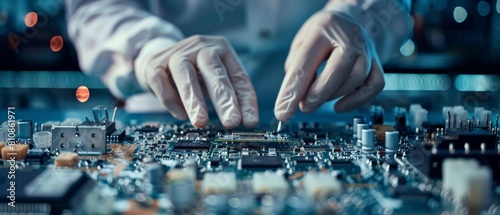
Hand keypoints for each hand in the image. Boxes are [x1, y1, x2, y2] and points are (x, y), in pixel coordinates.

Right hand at [135, 35, 258, 128]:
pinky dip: (172, 101)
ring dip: (194, 100)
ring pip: (186, 75)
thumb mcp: (215, 79)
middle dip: (224, 99)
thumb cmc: (196, 72)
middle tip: (231, 122)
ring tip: (201, 122)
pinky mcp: (156, 64)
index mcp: (222, 50)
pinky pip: (162, 83)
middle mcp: (201, 47)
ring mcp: (177, 53)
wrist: (159, 56)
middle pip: (214, 71)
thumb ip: (229, 96)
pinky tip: (181, 115)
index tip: (250, 123)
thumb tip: (245, 123)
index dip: (245, 101)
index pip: (238, 78)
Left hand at [275, 0, 410, 120]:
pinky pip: (374, 85)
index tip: (283, 112)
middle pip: (337, 70)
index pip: (305, 62)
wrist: (348, 19)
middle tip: (304, 107)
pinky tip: (339, 106)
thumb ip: (296, 66)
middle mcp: (349, 37)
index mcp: (323, 28)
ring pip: (357, 77)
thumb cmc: (321, 34)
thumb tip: (294, 96)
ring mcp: (366, 49)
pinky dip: (357, 100)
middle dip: (317, 94)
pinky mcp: (376, 61)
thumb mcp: (302, 41)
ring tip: (317, 100)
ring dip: (334, 95)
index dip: (293, 90)